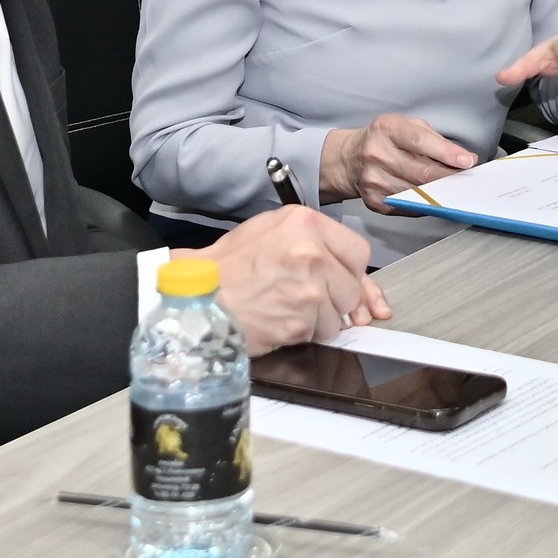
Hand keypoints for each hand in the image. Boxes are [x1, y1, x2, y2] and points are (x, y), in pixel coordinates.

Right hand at [196, 205, 390, 354]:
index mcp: (305, 223)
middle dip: (335, 298)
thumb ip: (317, 243)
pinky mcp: (301, 322)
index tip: (341, 280)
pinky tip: (279, 320)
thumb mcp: (272, 231)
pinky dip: (303, 333)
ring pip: (339, 315)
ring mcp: (308, 290)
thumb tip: (359, 280)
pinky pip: (320, 334)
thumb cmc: (230, 265)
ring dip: (319, 319)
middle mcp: (311, 253)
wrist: (199, 297)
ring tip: (286, 307)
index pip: (358, 251)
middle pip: (352, 287)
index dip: (350, 270)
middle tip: (305, 296)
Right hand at [319, 115, 476, 213]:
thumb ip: (436, 140)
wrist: (349, 159)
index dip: (446, 153)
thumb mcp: (407, 126)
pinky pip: (409, 206)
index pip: (420, 141)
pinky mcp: (375, 201)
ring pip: (418, 192)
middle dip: (450, 177)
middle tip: (467, 179)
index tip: (467, 161)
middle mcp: (377, 153)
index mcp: (387, 129)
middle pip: (422, 172)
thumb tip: (465, 158)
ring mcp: (374, 180)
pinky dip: (425, 203)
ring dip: (440, 193)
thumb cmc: (384, 140)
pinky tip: (433, 197)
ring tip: (453, 188)